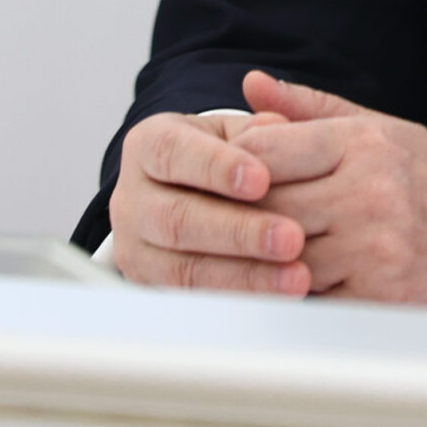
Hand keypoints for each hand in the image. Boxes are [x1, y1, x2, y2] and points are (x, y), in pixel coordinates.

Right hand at [107, 107, 311, 293]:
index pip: (174, 153)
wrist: (191, 191)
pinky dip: (236, 300)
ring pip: (182, 268)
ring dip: (244, 275)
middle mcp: (132, 196)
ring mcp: (134, 245)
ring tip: (294, 277)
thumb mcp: (236, 129)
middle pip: (177, 218)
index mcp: (149, 144)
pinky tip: (274, 297)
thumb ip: (257, 127)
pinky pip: (191, 299)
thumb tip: (274, 126)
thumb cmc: (220, 155)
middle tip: (291, 238)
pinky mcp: (148, 284)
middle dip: (239, 231)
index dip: (217, 167)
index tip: (262, 179)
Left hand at [235, 71, 426, 312]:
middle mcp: (369, 192)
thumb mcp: (387, 130)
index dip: (234, 166)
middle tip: (219, 222)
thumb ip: (314, 108)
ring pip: (280, 256)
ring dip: (260, 260)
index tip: (225, 178)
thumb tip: (252, 85)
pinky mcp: (378, 298)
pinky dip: (290, 295)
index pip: (266, 148)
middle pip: (266, 205)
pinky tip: (284, 287)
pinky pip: (308, 300)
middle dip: (239, 216)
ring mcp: (374, 248)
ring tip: (243, 258)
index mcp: (366, 143)